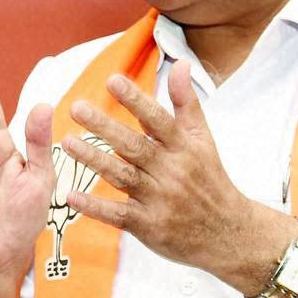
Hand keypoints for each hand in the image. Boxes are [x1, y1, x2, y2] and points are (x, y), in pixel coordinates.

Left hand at [61, 67, 287, 289]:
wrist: (228, 233)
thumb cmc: (210, 179)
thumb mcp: (204, 140)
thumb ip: (186, 102)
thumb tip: (181, 64)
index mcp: (185, 148)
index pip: (157, 119)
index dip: (135, 100)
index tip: (112, 80)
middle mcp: (172, 172)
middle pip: (134, 146)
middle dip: (105, 126)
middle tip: (76, 107)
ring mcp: (160, 200)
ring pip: (122, 176)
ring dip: (94, 159)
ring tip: (69, 143)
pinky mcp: (149, 226)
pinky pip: (118, 215)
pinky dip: (95, 207)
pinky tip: (71, 195)